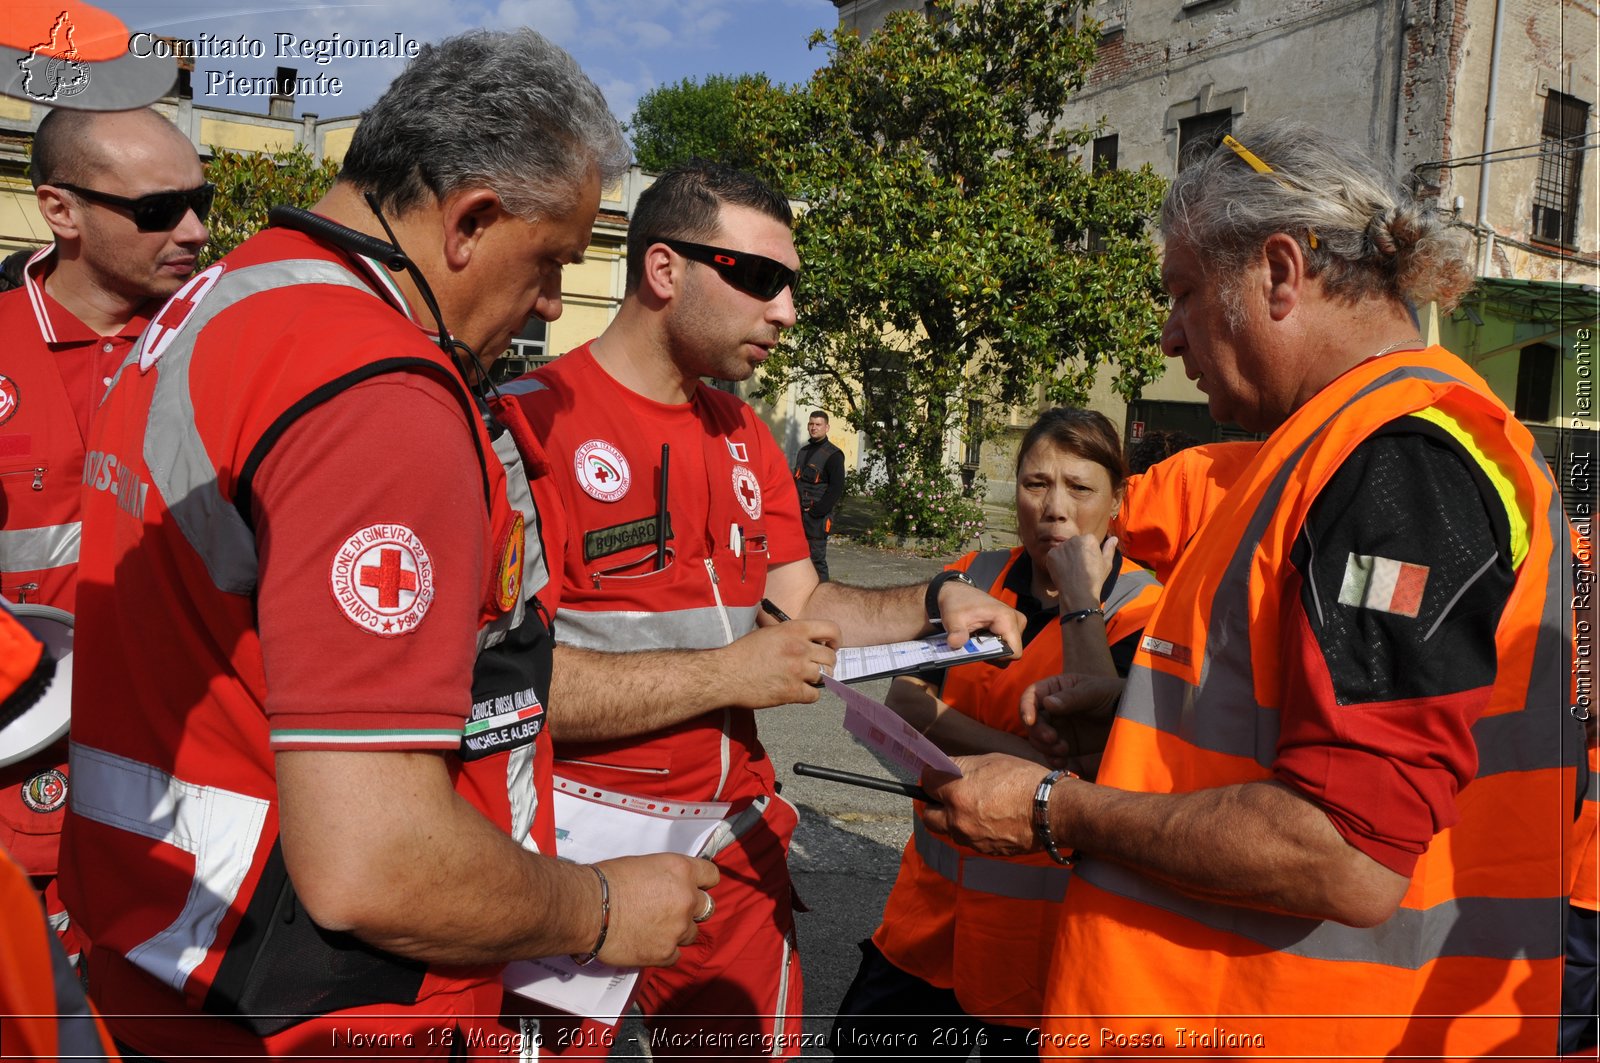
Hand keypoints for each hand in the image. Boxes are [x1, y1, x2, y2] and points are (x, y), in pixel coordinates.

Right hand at [593, 854, 718, 967]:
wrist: (588, 909)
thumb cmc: (608, 881)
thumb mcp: (644, 865)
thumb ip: (666, 877)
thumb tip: (669, 886)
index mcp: (681, 870)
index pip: (711, 875)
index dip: (703, 882)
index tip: (695, 887)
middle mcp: (687, 898)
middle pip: (707, 907)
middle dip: (693, 909)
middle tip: (673, 911)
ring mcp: (678, 928)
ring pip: (691, 933)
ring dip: (678, 931)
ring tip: (654, 929)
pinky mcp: (666, 953)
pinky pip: (675, 955)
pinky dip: (664, 951)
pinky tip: (648, 944)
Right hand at [717, 620, 840, 707]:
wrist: (725, 674)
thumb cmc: (743, 653)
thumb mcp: (768, 632)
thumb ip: (790, 633)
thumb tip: (806, 638)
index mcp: (794, 629)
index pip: (831, 629)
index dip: (836, 640)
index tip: (832, 646)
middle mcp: (800, 648)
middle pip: (831, 657)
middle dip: (826, 663)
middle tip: (817, 667)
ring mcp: (797, 670)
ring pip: (824, 676)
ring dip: (816, 679)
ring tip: (803, 679)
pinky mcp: (792, 691)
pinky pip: (814, 695)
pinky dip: (809, 695)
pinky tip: (798, 691)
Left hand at [919, 754, 1042, 856]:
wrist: (1053, 810)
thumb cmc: (1025, 780)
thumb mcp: (991, 760)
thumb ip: (963, 766)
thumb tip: (947, 768)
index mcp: (957, 793)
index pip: (926, 782)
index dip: (933, 776)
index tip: (940, 774)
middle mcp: (958, 820)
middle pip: (929, 816)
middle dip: (935, 804)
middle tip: (949, 795)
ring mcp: (971, 839)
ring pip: (949, 831)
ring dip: (954, 820)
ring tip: (975, 808)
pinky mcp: (986, 851)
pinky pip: (969, 840)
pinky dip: (973, 831)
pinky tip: (990, 820)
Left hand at [935, 580, 1025, 655]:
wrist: (958, 592)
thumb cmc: (957, 603)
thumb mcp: (953, 618)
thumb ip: (956, 632)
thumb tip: (955, 643)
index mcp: (1007, 618)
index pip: (1014, 651)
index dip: (997, 656)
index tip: (980, 649)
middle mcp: (1016, 620)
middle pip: (1011, 651)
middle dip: (993, 652)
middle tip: (975, 642)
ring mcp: (1016, 622)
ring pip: (1009, 648)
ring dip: (992, 648)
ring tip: (977, 637)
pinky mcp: (1012, 625)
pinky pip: (1007, 643)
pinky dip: (994, 644)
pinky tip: (981, 636)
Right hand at [1020, 673, 1123, 779]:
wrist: (1133, 715)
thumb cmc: (1112, 695)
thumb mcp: (1093, 692)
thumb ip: (1071, 698)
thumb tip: (1046, 703)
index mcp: (1055, 689)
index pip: (1032, 696)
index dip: (1026, 708)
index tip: (1030, 721)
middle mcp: (1052, 709)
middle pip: (1032, 721)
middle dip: (1038, 732)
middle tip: (1053, 740)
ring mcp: (1060, 728)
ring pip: (1039, 740)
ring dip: (1046, 748)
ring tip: (1063, 750)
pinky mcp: (1068, 746)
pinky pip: (1053, 754)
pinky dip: (1054, 760)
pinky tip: (1064, 762)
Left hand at [1042, 521, 1116, 607]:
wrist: (1078, 593)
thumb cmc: (1095, 579)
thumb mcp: (1106, 564)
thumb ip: (1109, 549)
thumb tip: (1114, 538)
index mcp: (1089, 539)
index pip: (1088, 540)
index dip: (1089, 551)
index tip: (1089, 562)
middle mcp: (1074, 539)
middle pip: (1075, 542)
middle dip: (1077, 551)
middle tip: (1080, 566)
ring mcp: (1061, 547)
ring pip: (1064, 548)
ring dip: (1066, 555)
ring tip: (1071, 570)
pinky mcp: (1051, 555)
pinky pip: (1054, 554)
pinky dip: (1057, 561)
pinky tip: (1063, 571)